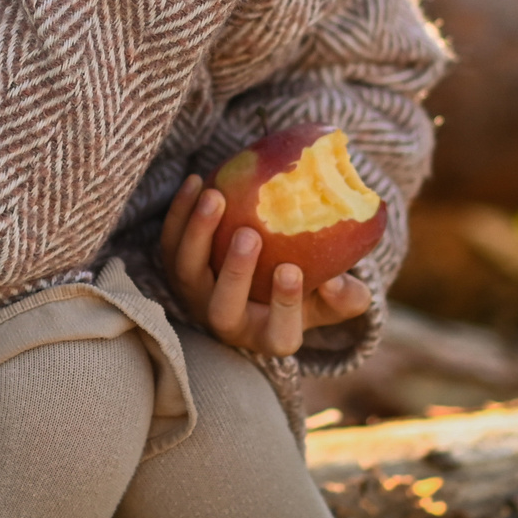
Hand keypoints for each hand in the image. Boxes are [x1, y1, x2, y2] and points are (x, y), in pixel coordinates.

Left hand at [158, 171, 372, 356]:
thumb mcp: (333, 298)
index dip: (284, 306)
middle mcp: (228, 322)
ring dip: (197, 233)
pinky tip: (196, 181)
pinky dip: (180, 212)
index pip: (278, 335)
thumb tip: (337, 284)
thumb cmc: (306, 288)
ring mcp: (197, 296)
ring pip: (187, 271)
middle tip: (249, 234)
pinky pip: (170, 242)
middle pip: (222, 309)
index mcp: (269, 336)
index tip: (292, 270)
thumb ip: (346, 297)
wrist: (264, 274)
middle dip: (234, 272)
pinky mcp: (176, 268)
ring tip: (215, 197)